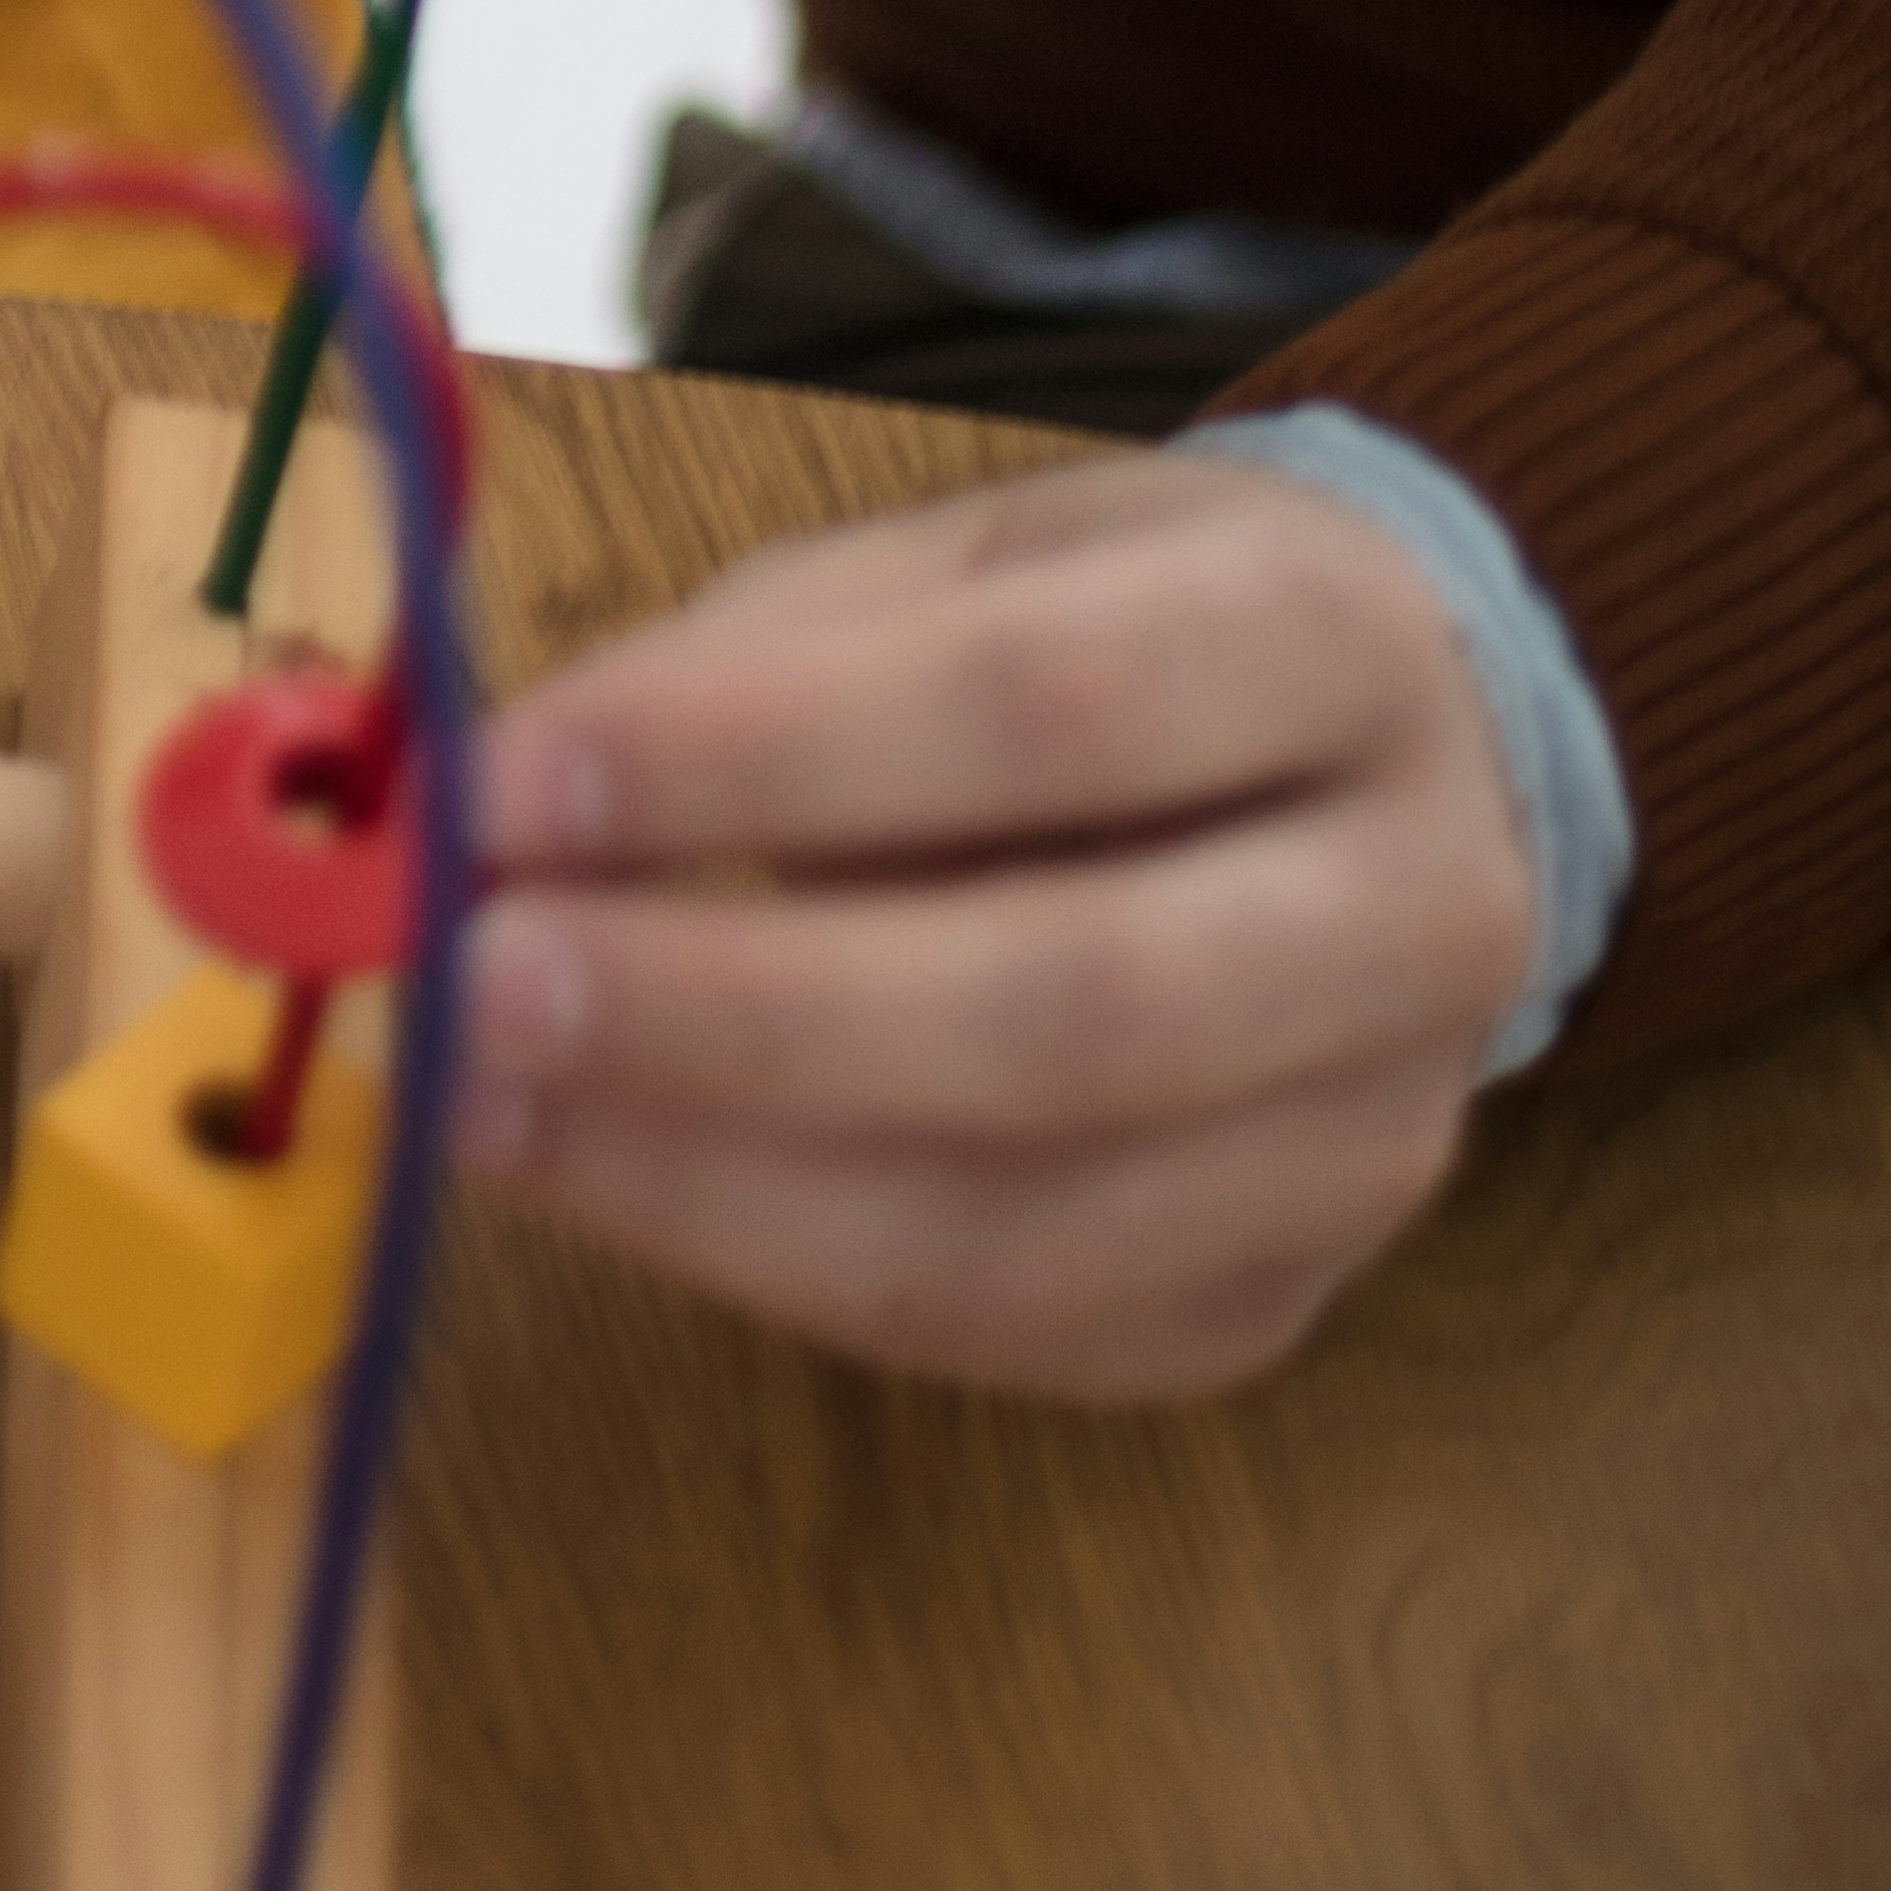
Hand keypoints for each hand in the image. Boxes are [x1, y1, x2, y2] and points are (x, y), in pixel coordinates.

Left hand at [459, 459, 1537, 1398]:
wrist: (1390, 786)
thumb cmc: (1114, 639)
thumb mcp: (964, 558)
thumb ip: (757, 662)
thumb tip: (505, 800)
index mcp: (1335, 644)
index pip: (1050, 708)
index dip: (763, 757)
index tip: (509, 789)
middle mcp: (1417, 908)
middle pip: (1075, 1008)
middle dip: (735, 1017)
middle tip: (472, 994)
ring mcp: (1377, 1141)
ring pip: (1041, 1226)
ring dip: (718, 1187)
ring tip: (486, 1111)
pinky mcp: (1286, 1303)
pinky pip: (1014, 1332)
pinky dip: (779, 1269)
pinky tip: (609, 1185)